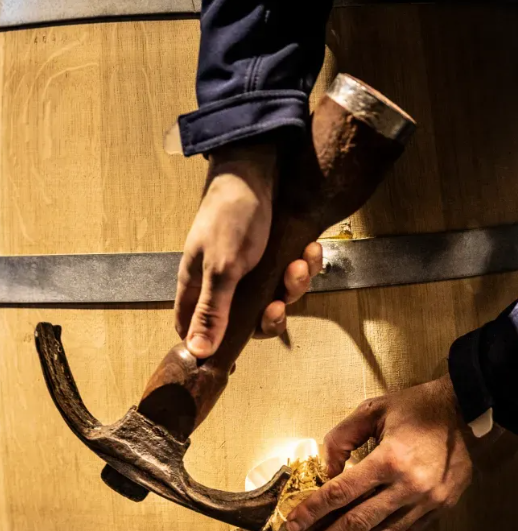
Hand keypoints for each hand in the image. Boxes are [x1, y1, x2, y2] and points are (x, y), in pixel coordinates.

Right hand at [175, 142, 322, 357]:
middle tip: (278, 303)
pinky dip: (304, 267)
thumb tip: (197, 351)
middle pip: (248, 322)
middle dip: (270, 316)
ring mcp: (252, 271)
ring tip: (297, 265)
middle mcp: (225, 283)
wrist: (257, 172)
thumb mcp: (221, 269)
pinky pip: (293, 277)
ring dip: (293, 287)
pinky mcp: (275, 258)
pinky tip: (308, 251)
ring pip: (276, 299)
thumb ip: (211, 311)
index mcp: (200, 287)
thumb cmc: (230, 217)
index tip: (234, 358)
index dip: (214, 346)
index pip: (196, 330)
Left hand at [286, 374, 482, 530]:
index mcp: (390, 459)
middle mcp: (408, 487)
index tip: (294, 523)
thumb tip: (325, 469)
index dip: (314, 509)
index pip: (342, 492)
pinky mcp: (440, 508)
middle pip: (359, 521)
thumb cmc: (418, 407)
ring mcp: (427, 502)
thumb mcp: (373, 410)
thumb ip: (343, 437)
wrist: (468, 412)